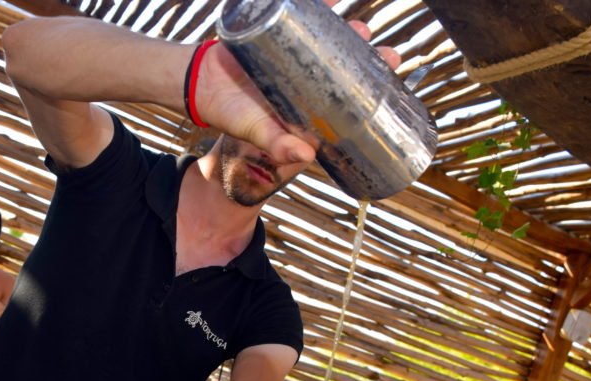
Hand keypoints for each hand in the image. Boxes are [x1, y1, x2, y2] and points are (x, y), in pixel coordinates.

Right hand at [196, 4, 399, 163]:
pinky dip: (317, 6)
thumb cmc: (232, 114)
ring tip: (362, 29)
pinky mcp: (279, 33)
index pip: (346, 97)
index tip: (390, 85)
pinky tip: (333, 0)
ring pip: (330, 40)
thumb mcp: (257, 132)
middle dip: (368, 59)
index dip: (371, 91)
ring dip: (349, 33)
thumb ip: (277, 144)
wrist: (200, 84)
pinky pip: (302, 17)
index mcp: (308, 104)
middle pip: (346, 66)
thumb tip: (306, 155)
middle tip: (386, 54)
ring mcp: (294, 54)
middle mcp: (307, 79)